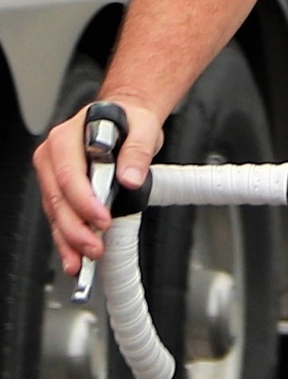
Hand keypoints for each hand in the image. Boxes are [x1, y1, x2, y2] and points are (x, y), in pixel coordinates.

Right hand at [32, 100, 163, 276]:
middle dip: (75, 228)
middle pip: (58, 198)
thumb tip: (131, 178)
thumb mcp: (143, 126)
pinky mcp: (59, 190)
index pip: (69, 174)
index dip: (83, 202)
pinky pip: (60, 217)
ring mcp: (53, 174)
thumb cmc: (130, 120)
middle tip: (95, 247)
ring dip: (69, 239)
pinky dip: (67, 238)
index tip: (102, 220)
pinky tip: (75, 255)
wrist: (126, 117)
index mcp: (68, 136)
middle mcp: (54, 155)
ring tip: (82, 261)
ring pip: (56, 213)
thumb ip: (138, 150)